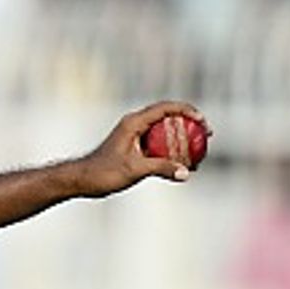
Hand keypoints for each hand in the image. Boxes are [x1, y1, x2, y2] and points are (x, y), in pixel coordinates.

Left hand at [70, 101, 210, 197]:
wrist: (82, 180)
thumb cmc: (103, 172)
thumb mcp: (134, 170)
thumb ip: (160, 168)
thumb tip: (186, 172)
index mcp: (134, 122)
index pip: (166, 108)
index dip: (187, 111)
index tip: (203, 121)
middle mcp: (135, 124)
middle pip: (169, 117)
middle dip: (190, 125)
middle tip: (207, 136)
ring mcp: (135, 136)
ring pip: (165, 132)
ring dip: (183, 140)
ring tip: (200, 152)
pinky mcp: (135, 148)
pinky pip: (159, 146)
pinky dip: (172, 152)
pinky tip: (184, 166)